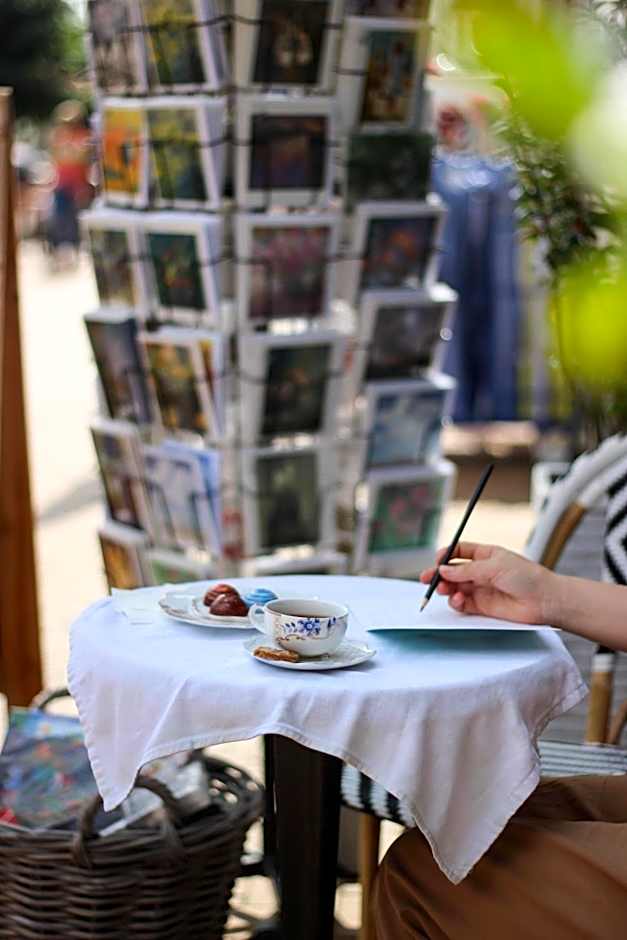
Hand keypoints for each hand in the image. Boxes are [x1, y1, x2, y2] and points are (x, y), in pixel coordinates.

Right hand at [420, 542, 554, 623]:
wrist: (545, 601)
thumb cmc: (526, 577)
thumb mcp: (493, 566)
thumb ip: (466, 570)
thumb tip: (443, 570)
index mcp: (486, 554)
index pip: (459, 551)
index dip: (446, 555)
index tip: (437, 561)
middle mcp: (482, 571)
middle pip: (453, 571)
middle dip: (439, 574)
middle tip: (427, 579)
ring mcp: (482, 589)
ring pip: (455, 588)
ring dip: (447, 589)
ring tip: (445, 590)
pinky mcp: (483, 607)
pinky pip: (463, 604)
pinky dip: (457, 602)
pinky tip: (460, 600)